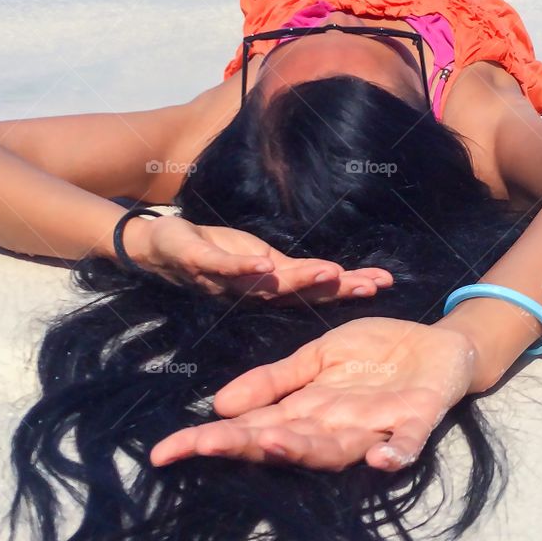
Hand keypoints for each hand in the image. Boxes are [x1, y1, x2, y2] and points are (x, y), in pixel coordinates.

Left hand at [127, 214, 392, 302]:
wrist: (158, 248)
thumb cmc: (214, 253)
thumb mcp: (260, 258)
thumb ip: (292, 270)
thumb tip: (336, 274)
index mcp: (271, 285)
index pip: (316, 288)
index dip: (348, 286)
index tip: (382, 282)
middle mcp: (254, 290)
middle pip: (300, 292)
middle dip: (334, 289)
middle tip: (369, 285)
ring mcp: (227, 279)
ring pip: (268, 285)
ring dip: (298, 281)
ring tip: (330, 272)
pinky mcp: (200, 262)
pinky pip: (223, 268)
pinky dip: (243, 268)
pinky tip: (264, 264)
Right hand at [150, 317, 478, 471]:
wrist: (439, 345)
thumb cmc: (375, 356)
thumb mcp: (316, 357)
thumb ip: (274, 380)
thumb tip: (219, 405)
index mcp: (308, 412)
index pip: (251, 429)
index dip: (211, 440)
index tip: (165, 451)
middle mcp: (335, 429)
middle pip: (285, 443)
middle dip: (246, 446)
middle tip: (206, 446)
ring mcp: (377, 427)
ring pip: (335, 449)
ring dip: (303, 450)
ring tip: (269, 443)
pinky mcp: (417, 420)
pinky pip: (407, 443)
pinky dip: (396, 452)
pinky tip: (380, 459)